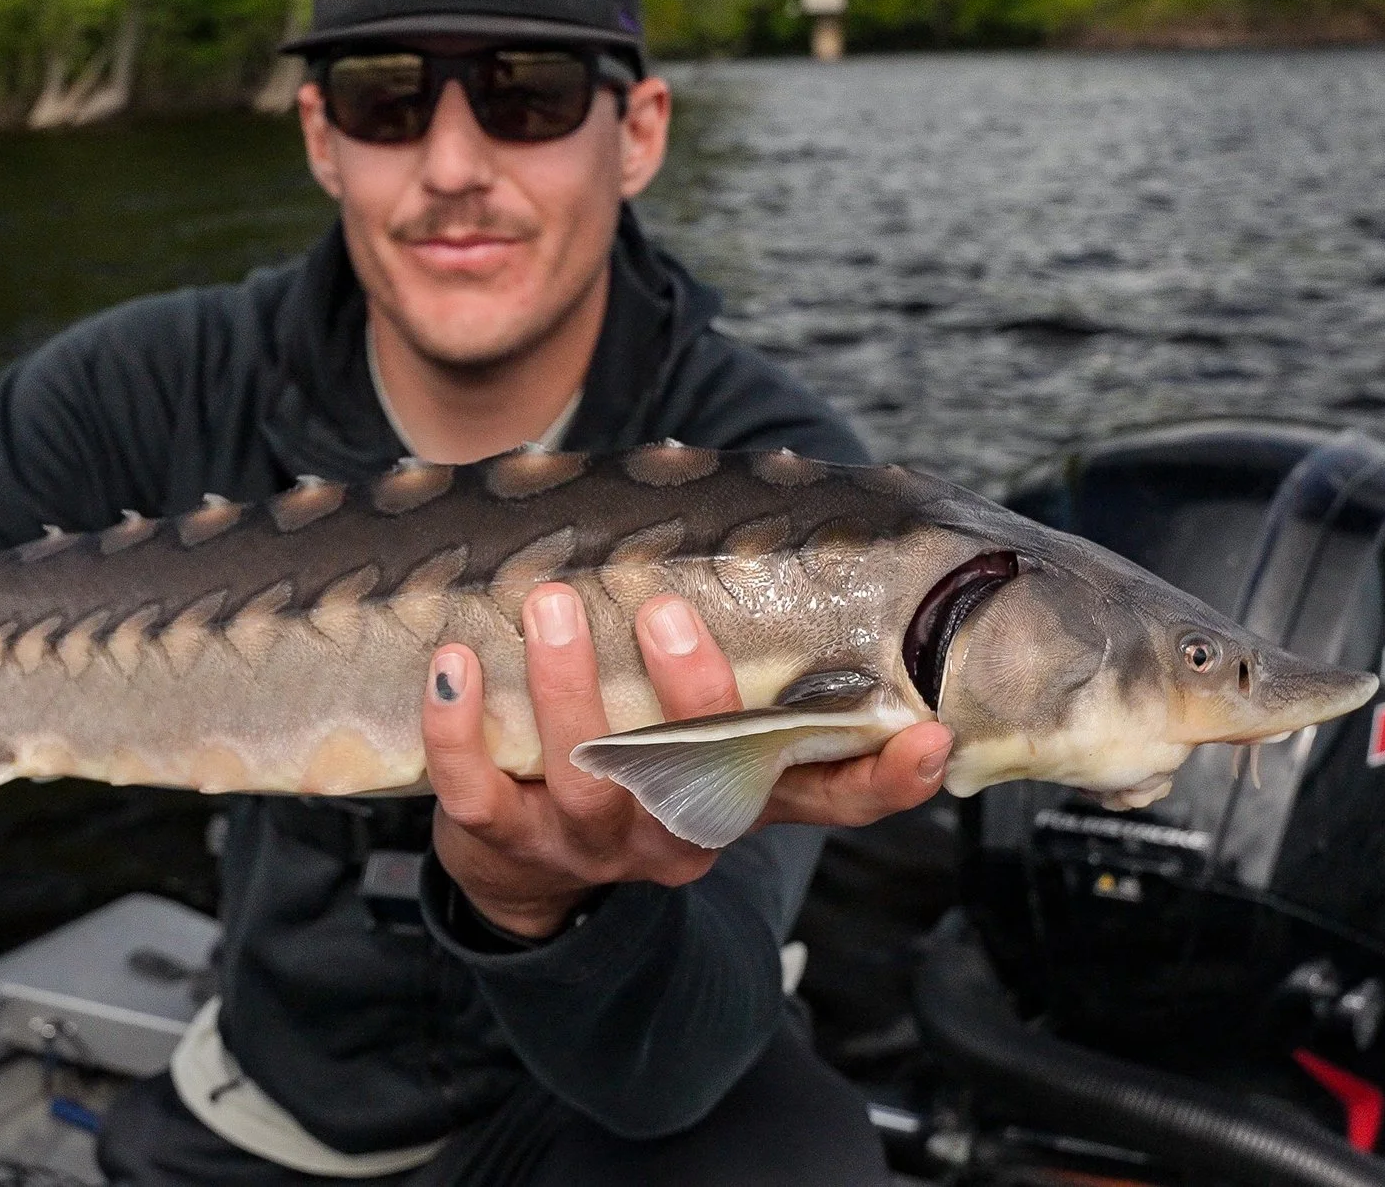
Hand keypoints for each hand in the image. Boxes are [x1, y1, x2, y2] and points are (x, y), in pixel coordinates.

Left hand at [424, 585, 949, 939]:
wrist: (520, 870)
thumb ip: (737, 666)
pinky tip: (454, 662)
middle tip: (666, 610)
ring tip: (549, 603)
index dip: (885, 779)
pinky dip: (460, 724)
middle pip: (702, 772)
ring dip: (564, 686)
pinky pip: (477, 790)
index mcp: (738, 798)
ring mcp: (590, 841)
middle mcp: (676, 828)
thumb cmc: (626, 758)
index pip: (831, 799)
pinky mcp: (503, 840)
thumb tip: (781, 514)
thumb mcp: (695, 734)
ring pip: (587, 774)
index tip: (930, 736)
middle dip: (690, 692)